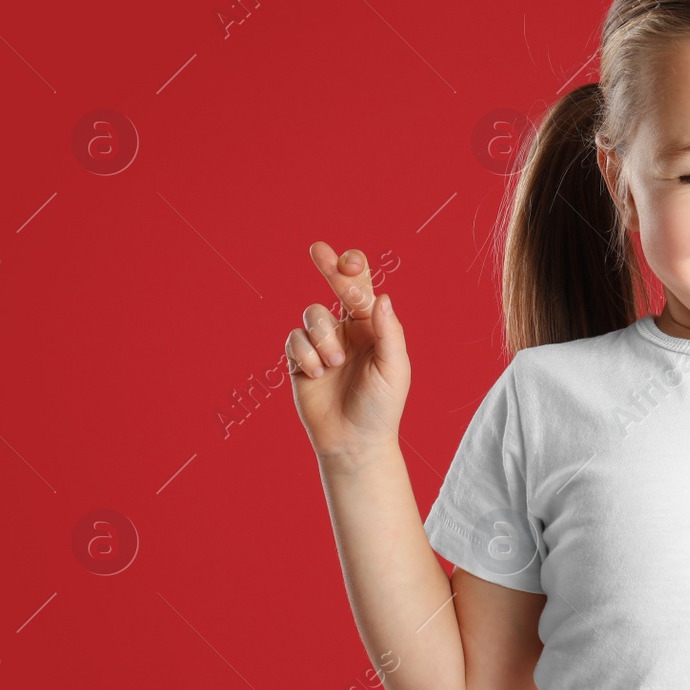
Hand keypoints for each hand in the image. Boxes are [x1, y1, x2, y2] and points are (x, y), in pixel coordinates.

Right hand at [286, 241, 410, 460]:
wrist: (354, 441)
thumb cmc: (381, 407)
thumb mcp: (393, 368)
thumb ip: (388, 332)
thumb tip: (382, 296)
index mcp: (374, 327)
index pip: (364, 290)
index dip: (355, 270)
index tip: (348, 262)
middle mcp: (348, 330)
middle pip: (334, 288)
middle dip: (327, 266)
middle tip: (317, 249)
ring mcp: (323, 343)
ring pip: (313, 315)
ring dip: (323, 337)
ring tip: (334, 364)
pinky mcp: (301, 360)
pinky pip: (295, 339)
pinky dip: (306, 354)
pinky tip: (318, 374)